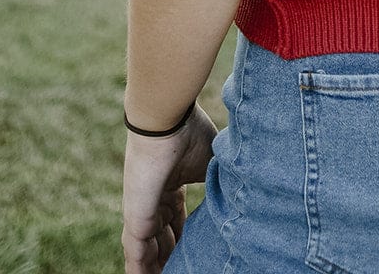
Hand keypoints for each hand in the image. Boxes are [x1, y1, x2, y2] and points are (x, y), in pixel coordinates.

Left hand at [121, 103, 217, 273]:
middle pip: (163, 238)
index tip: (196, 250)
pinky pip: (136, 253)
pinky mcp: (136, 217)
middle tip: (185, 269)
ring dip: (158, 265)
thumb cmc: (190, 133)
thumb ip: (219, 179)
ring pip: (150, 249)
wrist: (167, 120)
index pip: (177, 220)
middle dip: (172, 255)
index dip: (184, 237)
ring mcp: (144, 209)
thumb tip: (242, 189)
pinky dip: (140, 270)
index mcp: (171, 185)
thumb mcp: (211, 162)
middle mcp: (155, 199)